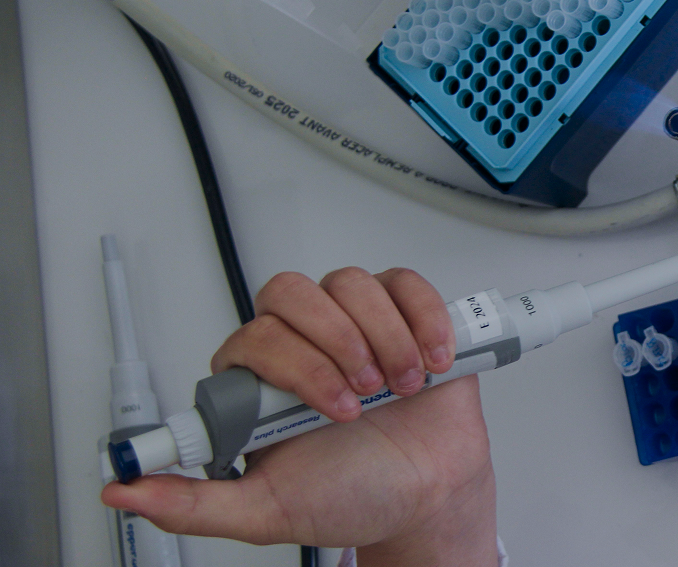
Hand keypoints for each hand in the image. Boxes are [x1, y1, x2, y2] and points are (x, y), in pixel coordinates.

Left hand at [101, 268, 497, 565]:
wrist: (432, 493)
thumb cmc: (355, 496)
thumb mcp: (266, 514)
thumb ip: (194, 505)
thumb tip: (125, 490)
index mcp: (261, 386)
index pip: (254, 338)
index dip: (295, 366)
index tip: (330, 411)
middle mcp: (304, 344)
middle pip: (291, 293)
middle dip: (335, 343)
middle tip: (363, 393)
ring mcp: (354, 323)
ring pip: (349, 284)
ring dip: (384, 338)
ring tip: (401, 387)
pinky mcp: (404, 314)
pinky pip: (403, 284)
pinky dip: (423, 318)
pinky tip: (431, 361)